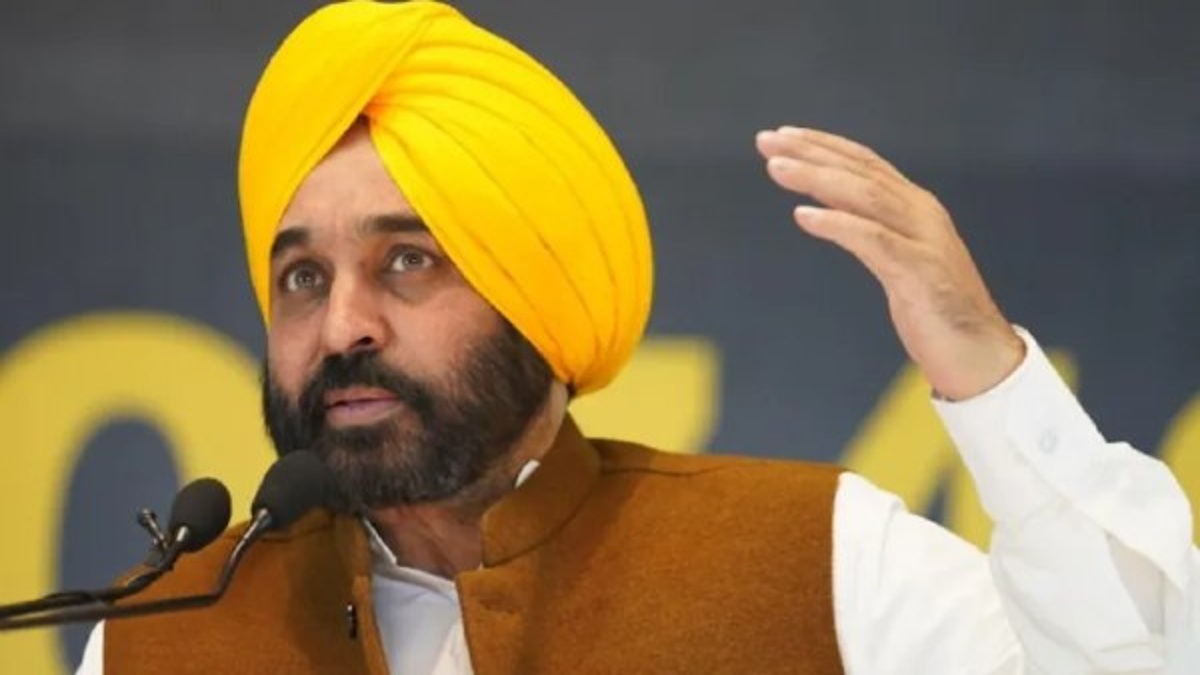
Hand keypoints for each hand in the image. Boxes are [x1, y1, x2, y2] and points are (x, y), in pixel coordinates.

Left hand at [755, 126, 1023, 399]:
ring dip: (816, 177)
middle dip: (810, 153)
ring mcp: (923, 240)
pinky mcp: (920, 272)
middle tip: (765, 141)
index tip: (780, 136)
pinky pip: (873, 240)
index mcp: (915, 207)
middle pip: (859, 171)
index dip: (823, 145)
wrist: (980, 356)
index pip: (864, 163)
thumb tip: (824, 206)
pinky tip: (804, 216)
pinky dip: (837, 223)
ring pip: (864, 195)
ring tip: (776, 168)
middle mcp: (921, 213)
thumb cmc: (935, 311)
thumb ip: (868, 228)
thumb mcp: (897, 260)